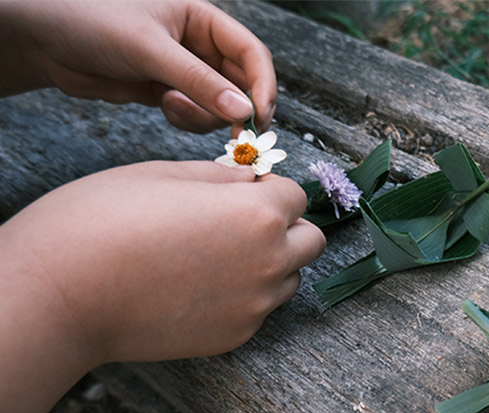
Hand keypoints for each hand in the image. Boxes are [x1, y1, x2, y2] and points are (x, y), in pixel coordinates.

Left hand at [0, 0, 275, 133]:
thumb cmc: (92, 21)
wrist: (42, 40)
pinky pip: (195, 116)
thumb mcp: (151, 49)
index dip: (263, 85)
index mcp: (203, 20)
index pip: (251, 54)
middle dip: (238, 108)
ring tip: (171, 106)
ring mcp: (184, 72)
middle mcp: (199, 45)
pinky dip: (187, 121)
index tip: (259, 116)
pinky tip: (163, 107)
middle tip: (235, 133)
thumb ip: (199, 82)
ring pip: (219, 106)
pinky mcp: (166, 94)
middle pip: (242, 84)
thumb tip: (242, 112)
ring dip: (205, 116)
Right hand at [0, 161, 323, 412]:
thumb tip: (252, 180)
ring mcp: (255, 305)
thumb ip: (223, 178)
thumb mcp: (164, 174)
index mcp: (257, 213)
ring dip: (268, 263)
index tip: (239, 191)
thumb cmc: (101, 222)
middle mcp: (269, 261)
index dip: (267, 189)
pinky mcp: (235, 336)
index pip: (296, 194)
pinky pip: (258, 310)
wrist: (60, 295)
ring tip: (211, 256)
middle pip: (310, 240)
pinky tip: (195, 286)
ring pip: (289, 278)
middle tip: (237, 222)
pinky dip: (241, 296)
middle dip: (284, 227)